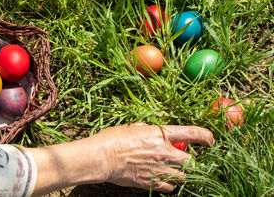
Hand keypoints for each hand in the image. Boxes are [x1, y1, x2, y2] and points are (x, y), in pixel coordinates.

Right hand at [29, 123, 213, 195]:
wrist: (103, 157)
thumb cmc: (115, 138)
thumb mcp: (134, 127)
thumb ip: (150, 130)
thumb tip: (156, 132)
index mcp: (161, 134)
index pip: (193, 133)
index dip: (206, 136)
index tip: (211, 139)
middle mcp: (164, 153)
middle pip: (191, 161)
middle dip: (189, 161)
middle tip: (182, 159)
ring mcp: (159, 170)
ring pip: (183, 177)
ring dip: (180, 174)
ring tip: (170, 170)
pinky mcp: (152, 183)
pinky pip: (170, 188)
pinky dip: (169, 184)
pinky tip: (162, 179)